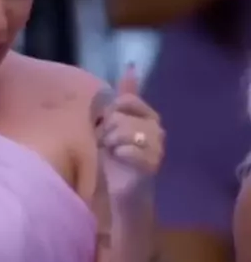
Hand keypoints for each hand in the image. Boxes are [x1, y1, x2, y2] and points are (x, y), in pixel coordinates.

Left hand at [91, 66, 164, 202]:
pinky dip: (120, 154)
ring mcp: (157, 147)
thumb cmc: (115, 159)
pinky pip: (132, 150)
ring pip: (127, 132)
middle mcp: (157, 129)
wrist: (120, 195)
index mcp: (148, 115)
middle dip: (107, 130)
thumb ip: (123, 97)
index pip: (128, 100)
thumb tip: (131, 66)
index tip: (104, 127)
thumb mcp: (114, 124)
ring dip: (112, 143)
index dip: (111, 113)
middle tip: (106, 145)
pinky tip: (118, 159)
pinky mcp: (152, 165)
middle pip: (123, 116)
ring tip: (110, 153)